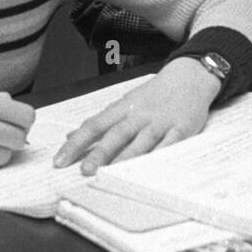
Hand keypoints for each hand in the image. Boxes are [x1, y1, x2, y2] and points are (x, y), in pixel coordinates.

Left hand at [54, 58, 218, 174]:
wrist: (190, 76)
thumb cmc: (156, 93)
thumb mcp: (126, 102)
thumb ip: (101, 121)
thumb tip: (72, 134)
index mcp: (123, 108)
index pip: (94, 125)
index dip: (77, 142)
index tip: (60, 160)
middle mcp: (139, 115)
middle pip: (116, 134)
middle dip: (99, 153)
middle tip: (84, 171)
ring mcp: (160, 122)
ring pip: (141, 142)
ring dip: (125, 158)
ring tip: (111, 175)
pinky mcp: (181, 129)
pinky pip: (168, 146)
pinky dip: (158, 158)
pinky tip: (149, 170)